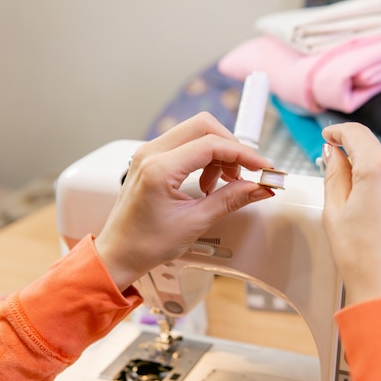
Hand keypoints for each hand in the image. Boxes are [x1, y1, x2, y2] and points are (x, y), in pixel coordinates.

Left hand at [95, 112, 274, 290]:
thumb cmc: (145, 243)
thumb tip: (259, 188)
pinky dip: (205, 157)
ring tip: (224, 182)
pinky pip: (186, 143)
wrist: (118, 253)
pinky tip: (209, 181)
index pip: (211, 144)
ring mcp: (149, 152)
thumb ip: (231, 200)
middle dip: (231, 147)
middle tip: (246, 172)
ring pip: (196, 132)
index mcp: (159, 168)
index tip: (262, 168)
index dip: (243, 154)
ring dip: (218, 152)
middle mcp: (151, 153)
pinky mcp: (152, 158)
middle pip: (204, 126)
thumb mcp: (195, 222)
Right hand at [321, 122, 380, 305]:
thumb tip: (335, 154)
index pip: (357, 134)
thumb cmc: (365, 261)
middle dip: (365, 170)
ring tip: (378, 222)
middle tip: (353, 200)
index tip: (334, 136)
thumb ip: (334, 173)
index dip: (339, 132)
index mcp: (379, 170)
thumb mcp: (334, 212)